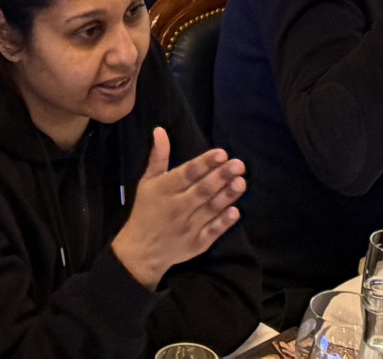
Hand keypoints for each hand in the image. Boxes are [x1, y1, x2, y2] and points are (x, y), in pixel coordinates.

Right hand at [110, 127, 244, 287]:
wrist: (141, 251)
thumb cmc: (146, 211)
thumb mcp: (147, 182)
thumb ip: (158, 157)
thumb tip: (160, 130)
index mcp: (164, 190)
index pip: (187, 174)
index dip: (205, 163)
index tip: (222, 153)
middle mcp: (177, 207)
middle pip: (202, 190)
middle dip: (221, 177)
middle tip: (239, 164)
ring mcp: (188, 227)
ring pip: (210, 209)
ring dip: (227, 196)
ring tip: (242, 182)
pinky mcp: (196, 244)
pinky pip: (212, 231)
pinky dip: (223, 222)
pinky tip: (235, 211)